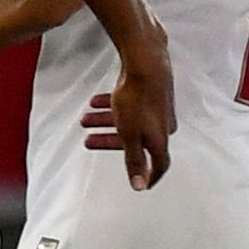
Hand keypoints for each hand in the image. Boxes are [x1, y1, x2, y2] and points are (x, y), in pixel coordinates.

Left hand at [106, 31, 174, 191]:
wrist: (145, 63)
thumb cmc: (139, 98)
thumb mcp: (130, 135)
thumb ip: (134, 160)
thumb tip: (140, 185)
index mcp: (160, 139)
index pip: (158, 165)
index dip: (149, 176)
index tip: (142, 183)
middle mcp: (162, 125)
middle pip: (136, 140)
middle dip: (109, 140)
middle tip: (90, 140)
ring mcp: (158, 108)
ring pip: (129, 120)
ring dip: (105, 121)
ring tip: (86, 119)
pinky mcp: (151, 93)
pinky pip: (130, 105)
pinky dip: (113, 106)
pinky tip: (96, 102)